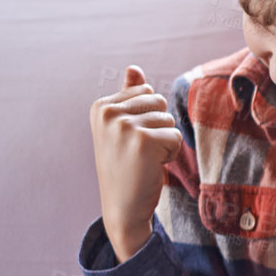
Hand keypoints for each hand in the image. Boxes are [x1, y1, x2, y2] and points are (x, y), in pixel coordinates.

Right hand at [90, 65, 183, 261]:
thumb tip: (134, 68)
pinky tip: (151, 167)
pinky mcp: (142, 141)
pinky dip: (170, 153)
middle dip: (158, 127)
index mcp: (101, 106)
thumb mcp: (122, 129)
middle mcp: (108, 113)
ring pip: (169, 119)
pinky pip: (175, 136)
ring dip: (164, 141)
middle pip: (159, 101)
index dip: (148, 118)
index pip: (147, 91)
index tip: (130, 140)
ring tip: (144, 159)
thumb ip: (129, 97)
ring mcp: (123, 126)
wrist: (122, 208)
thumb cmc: (126, 167)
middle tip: (140, 151)